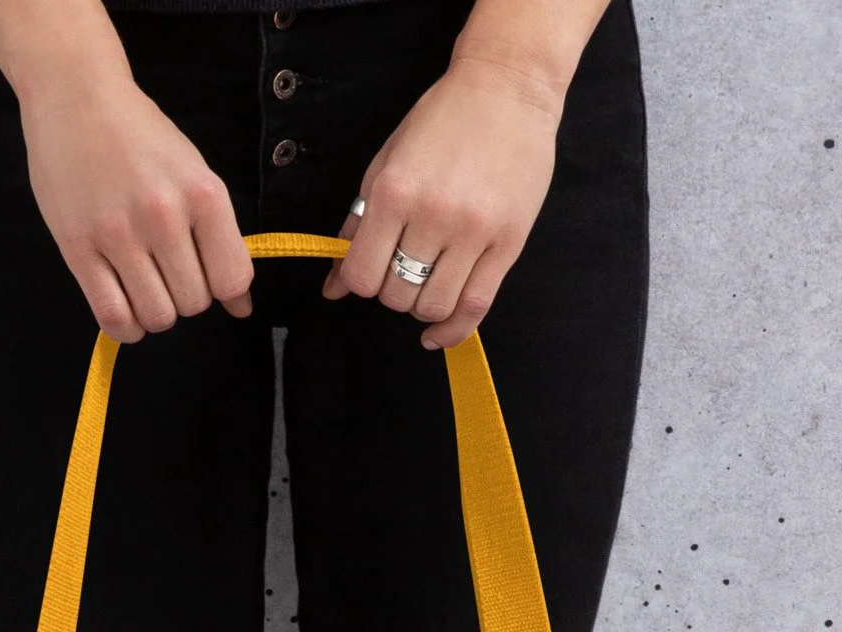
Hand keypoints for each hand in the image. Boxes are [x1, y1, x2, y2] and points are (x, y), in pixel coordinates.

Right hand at [19, 68, 252, 342]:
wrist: (76, 97)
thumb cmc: (141, 137)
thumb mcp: (194, 175)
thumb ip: (220, 240)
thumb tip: (242, 307)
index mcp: (203, 194)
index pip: (231, 279)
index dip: (221, 288)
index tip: (204, 271)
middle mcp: (164, 215)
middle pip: (193, 303)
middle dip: (184, 296)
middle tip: (166, 270)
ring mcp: (118, 233)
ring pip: (157, 316)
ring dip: (155, 312)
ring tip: (144, 284)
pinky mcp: (78, 247)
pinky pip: (112, 316)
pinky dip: (125, 327)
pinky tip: (125, 308)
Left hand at [323, 55, 565, 349]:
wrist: (508, 88)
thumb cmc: (442, 122)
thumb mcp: (387, 163)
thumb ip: (358, 226)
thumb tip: (334, 287)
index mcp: (395, 192)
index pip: (362, 275)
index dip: (361, 281)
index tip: (371, 269)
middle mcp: (433, 215)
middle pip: (397, 296)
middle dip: (393, 291)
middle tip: (404, 267)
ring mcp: (473, 232)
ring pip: (433, 307)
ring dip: (422, 306)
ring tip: (427, 282)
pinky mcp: (507, 243)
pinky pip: (475, 307)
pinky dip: (452, 331)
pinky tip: (438, 333)